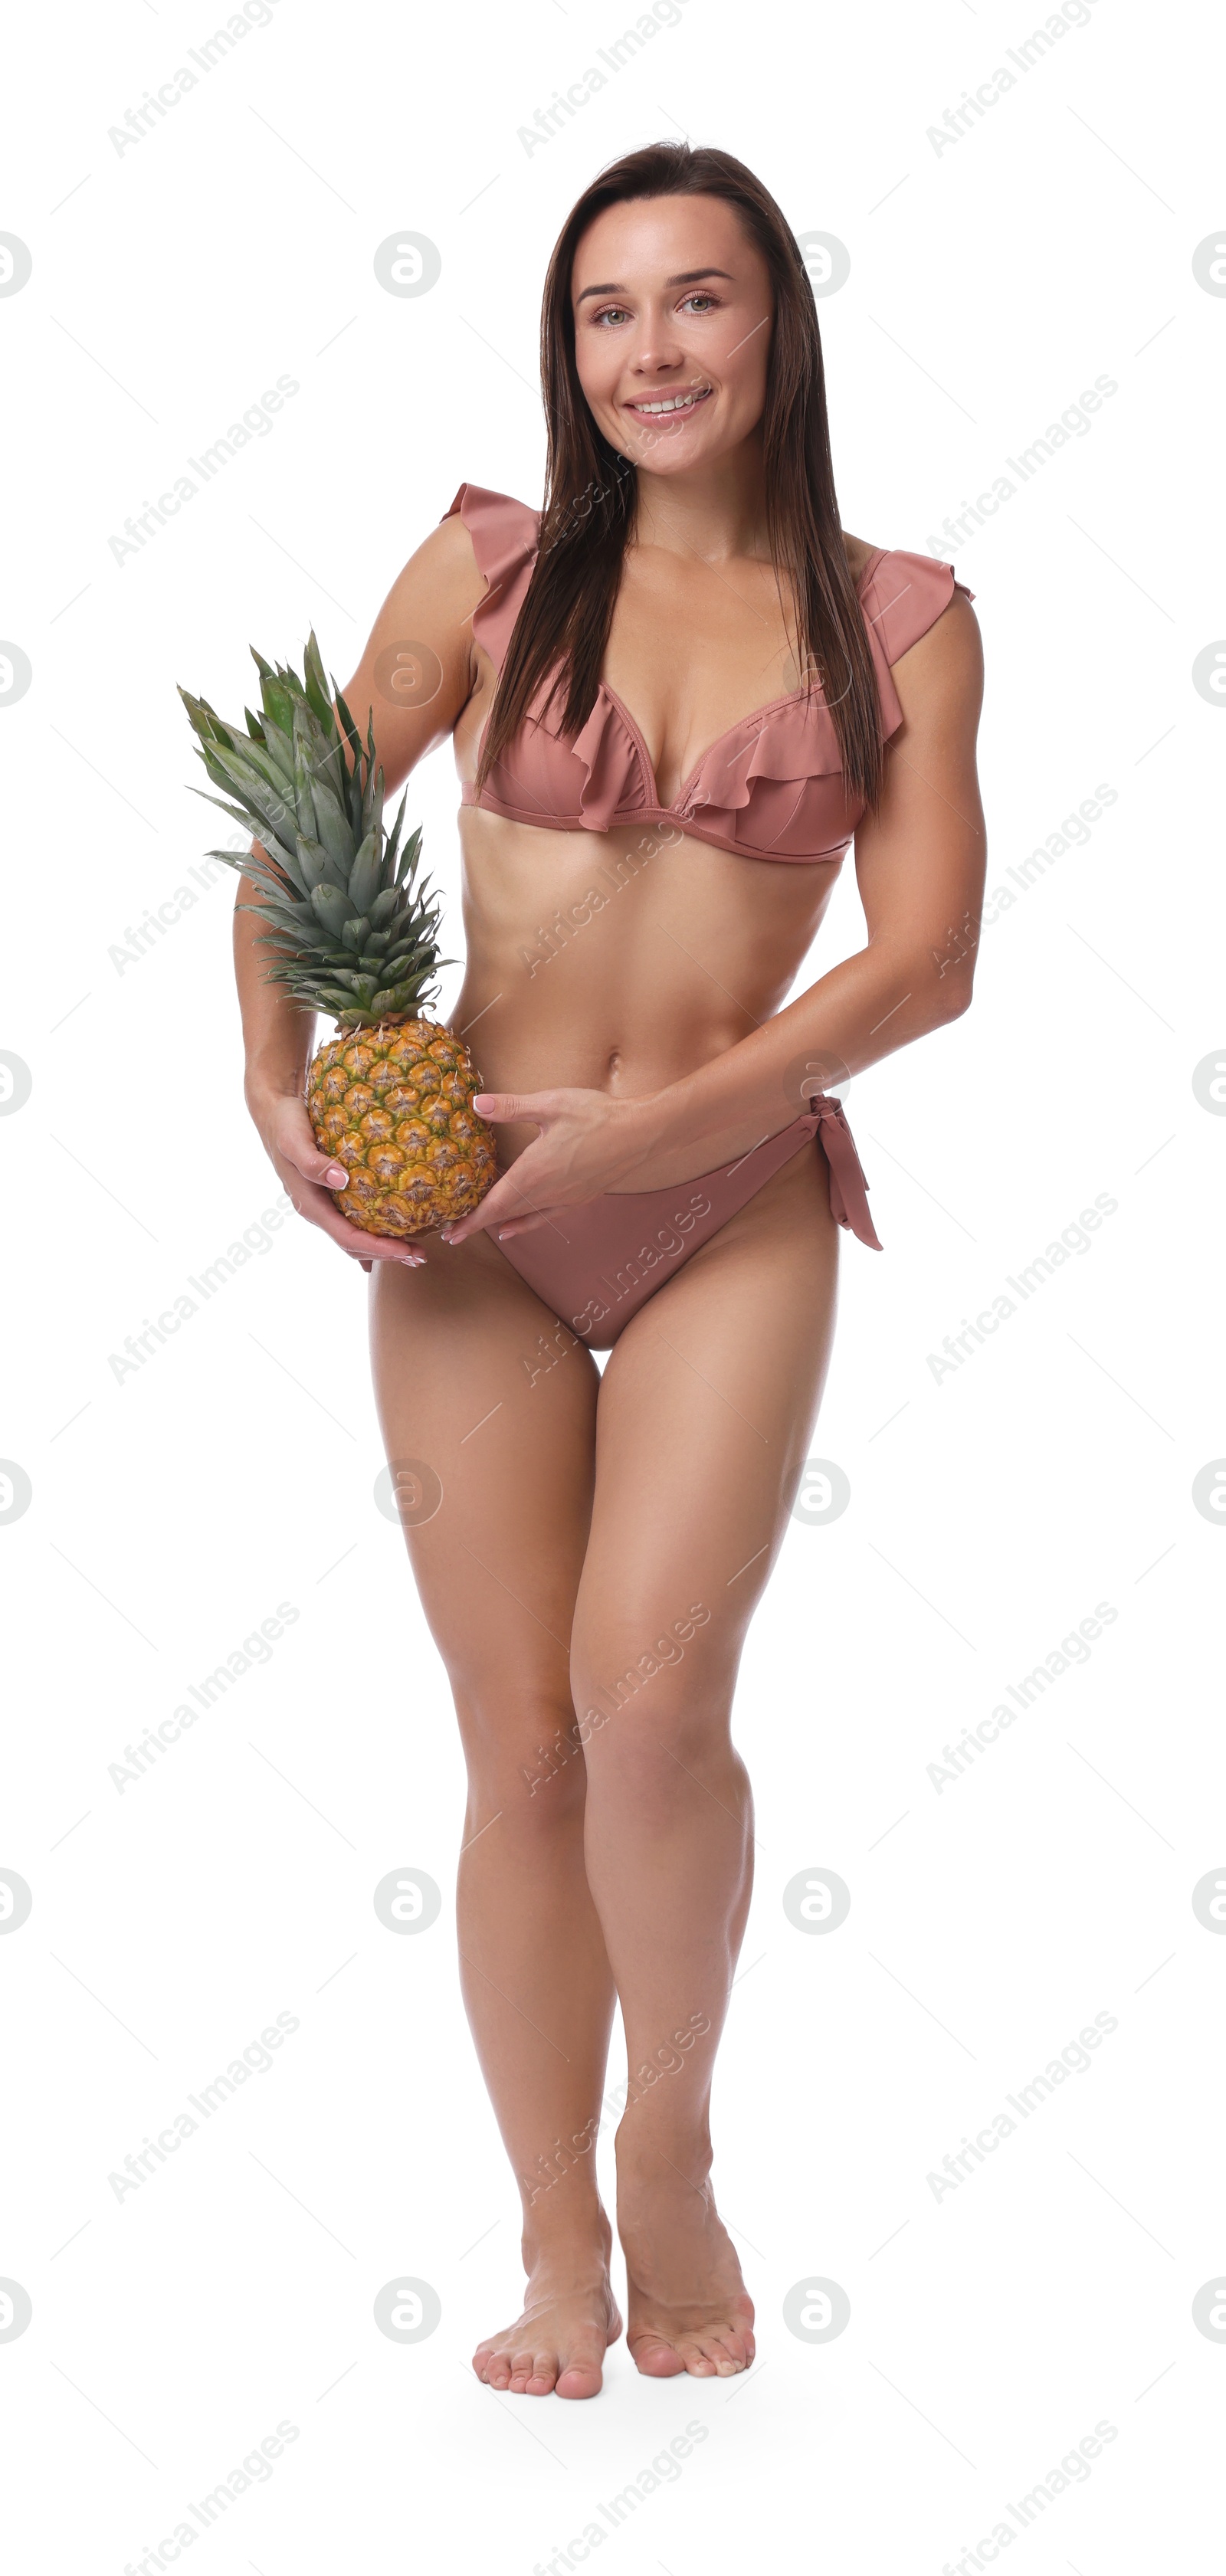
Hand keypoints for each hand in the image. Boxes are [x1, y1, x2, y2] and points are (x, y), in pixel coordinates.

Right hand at [246, 1082, 426, 1270]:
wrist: (274, 1112)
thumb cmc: (285, 1124)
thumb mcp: (293, 1140)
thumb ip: (312, 1163)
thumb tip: (340, 1180)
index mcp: (309, 1205)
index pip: (347, 1238)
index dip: (377, 1248)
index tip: (405, 1250)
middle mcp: (317, 1210)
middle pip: (354, 1246)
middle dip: (386, 1254)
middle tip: (419, 1256)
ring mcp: (324, 1205)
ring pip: (354, 1237)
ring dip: (383, 1247)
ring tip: (414, 1250)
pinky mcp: (330, 1195)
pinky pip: (353, 1222)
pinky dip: (374, 1234)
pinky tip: (393, 1236)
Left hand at [440, 1087, 654, 1245]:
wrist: (640, 1133)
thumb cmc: (596, 1116)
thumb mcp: (549, 1105)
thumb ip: (510, 1107)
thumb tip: (476, 1104)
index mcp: (533, 1172)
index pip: (494, 1203)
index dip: (471, 1220)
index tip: (452, 1233)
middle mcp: (546, 1192)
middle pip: (505, 1215)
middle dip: (478, 1225)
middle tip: (454, 1234)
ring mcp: (564, 1199)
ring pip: (524, 1217)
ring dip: (500, 1224)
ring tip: (481, 1230)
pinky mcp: (580, 1198)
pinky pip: (545, 1218)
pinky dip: (526, 1225)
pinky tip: (516, 1229)